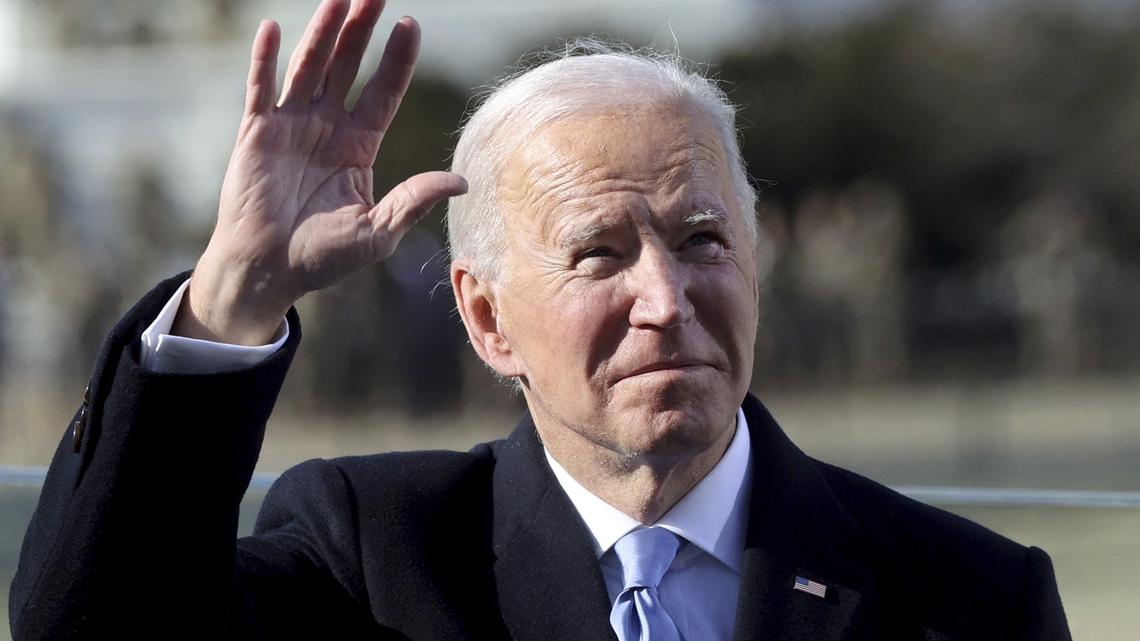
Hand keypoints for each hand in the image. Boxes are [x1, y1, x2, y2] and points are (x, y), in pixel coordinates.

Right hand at [174, 0, 466, 344]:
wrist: (269, 272)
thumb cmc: (323, 258)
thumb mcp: (379, 231)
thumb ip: (414, 201)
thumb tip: (461, 182)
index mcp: (358, 147)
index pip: (383, 92)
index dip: (396, 60)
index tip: (410, 25)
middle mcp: (326, 128)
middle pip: (348, 67)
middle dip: (361, 30)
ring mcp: (290, 127)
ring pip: (309, 67)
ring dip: (322, 32)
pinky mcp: (256, 134)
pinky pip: (261, 89)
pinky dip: (264, 60)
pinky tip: (271, 29)